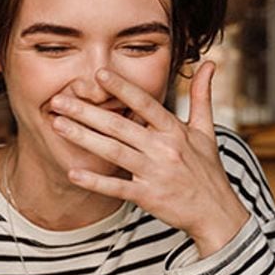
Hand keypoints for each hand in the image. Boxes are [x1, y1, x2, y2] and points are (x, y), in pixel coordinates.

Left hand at [52, 62, 248, 254]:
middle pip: (119, 126)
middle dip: (86, 112)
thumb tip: (209, 63)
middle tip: (58, 100)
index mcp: (174, 130)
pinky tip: (73, 172)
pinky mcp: (149, 197)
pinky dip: (96, 181)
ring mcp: (155, 173)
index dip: (122, 88)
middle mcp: (163, 148)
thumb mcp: (207, 131)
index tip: (98, 74)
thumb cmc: (207, 170)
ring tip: (57, 125)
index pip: (145, 103)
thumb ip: (203, 95)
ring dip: (83, 138)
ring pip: (114, 152)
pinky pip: (118, 188)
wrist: (217, 212)